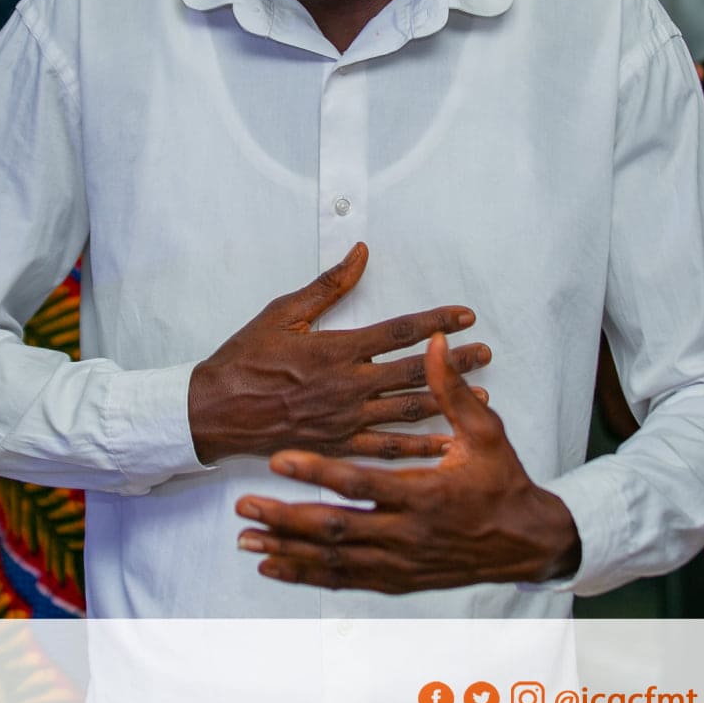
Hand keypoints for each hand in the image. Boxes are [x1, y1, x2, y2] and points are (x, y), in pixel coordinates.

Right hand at [188, 242, 491, 463]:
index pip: (400, 331)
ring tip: (484, 394)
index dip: (437, 322)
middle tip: (487, 353)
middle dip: (457, 362)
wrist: (216, 411)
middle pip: (417, 371)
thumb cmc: (245, 359)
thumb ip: (328, 285)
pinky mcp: (338, 446)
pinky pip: (387, 449)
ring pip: (410, 409)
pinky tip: (446, 444)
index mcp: (337, 349)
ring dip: (450, 401)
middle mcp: (349, 385)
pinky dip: (420, 446)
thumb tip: (359, 253)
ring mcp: (346, 419)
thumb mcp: (283, 313)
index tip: (466, 315)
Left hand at [237, 332, 579, 592]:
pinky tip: (275, 567)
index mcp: (424, 494)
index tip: (278, 460)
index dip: (316, 472)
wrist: (525, 541)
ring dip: (286, 550)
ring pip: (333, 560)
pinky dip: (307, 575)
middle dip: (286, 518)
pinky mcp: (397, 580)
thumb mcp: (485, 432)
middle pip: (335, 529)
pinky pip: (344, 580)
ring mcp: (400, 562)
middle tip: (244, 505)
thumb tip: (434, 343)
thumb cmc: (503, 481)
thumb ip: (451, 390)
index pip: (358, 483)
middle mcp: (407, 534)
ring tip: (245, 538)